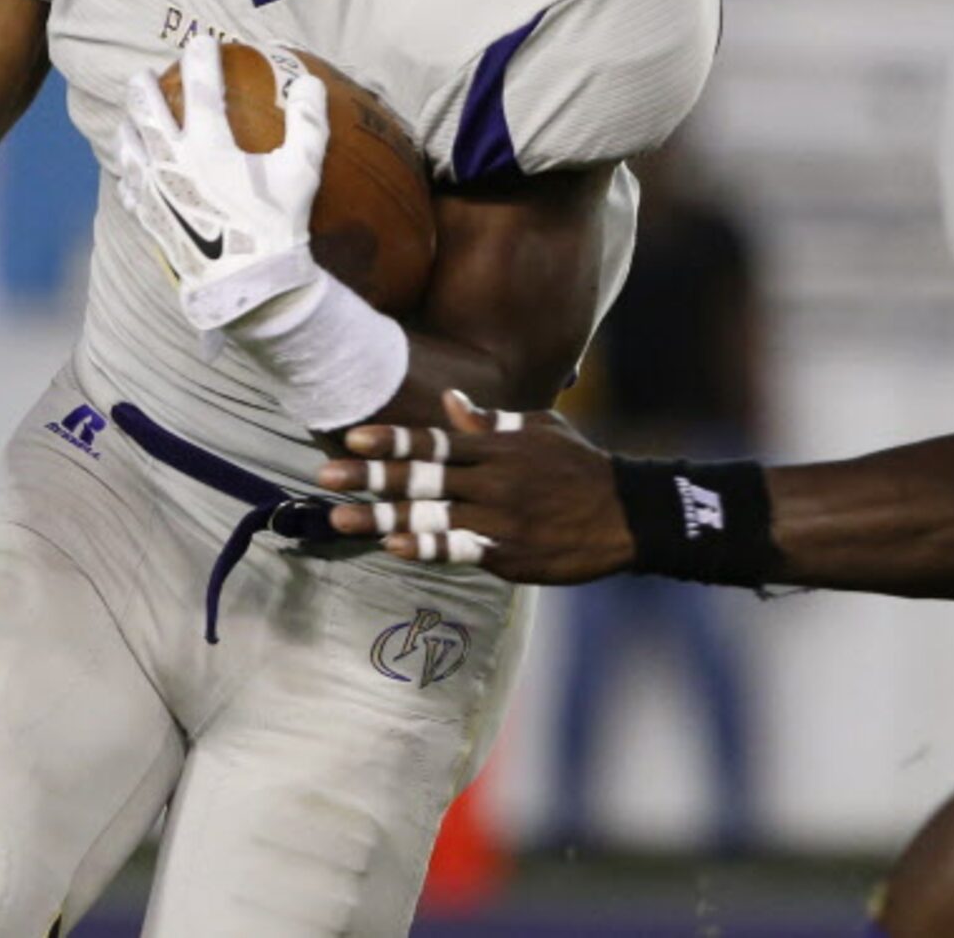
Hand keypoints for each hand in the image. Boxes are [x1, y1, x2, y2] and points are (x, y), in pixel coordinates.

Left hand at [115, 34, 327, 333]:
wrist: (247, 285)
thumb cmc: (277, 226)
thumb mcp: (302, 172)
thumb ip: (308, 124)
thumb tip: (310, 83)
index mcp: (210, 147)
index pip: (203, 91)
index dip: (202, 60)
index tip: (202, 41)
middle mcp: (173, 164)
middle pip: (148, 114)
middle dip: (143, 89)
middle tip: (143, 75)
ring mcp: (156, 192)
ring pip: (130, 148)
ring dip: (128, 127)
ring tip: (128, 118)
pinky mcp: (150, 219)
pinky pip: (130, 189)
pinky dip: (129, 173)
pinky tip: (130, 170)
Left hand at [318, 388, 632, 582]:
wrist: (628, 513)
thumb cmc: (582, 467)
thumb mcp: (542, 431)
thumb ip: (493, 421)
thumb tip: (452, 401)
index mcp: (500, 447)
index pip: (436, 440)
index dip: (393, 438)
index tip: (353, 436)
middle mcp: (494, 479)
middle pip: (422, 475)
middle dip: (371, 475)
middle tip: (325, 475)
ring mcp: (501, 517)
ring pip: (431, 514)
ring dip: (381, 516)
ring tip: (338, 517)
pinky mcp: (509, 553)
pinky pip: (460, 549)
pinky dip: (426, 546)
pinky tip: (394, 546)